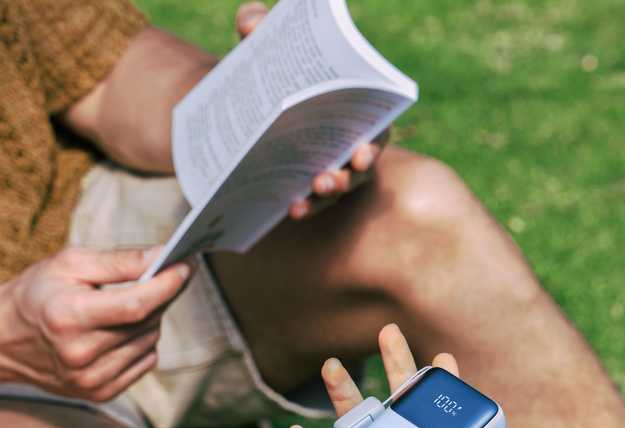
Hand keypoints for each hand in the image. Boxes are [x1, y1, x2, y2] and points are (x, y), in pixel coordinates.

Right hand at [0, 246, 191, 401]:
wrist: (2, 339)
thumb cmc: (36, 293)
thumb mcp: (70, 264)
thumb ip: (120, 261)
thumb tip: (164, 256)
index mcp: (69, 317)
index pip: (136, 305)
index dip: (167, 285)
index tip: (186, 266)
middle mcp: (79, 355)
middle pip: (146, 323)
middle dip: (159, 295)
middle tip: (154, 276)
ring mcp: (89, 379)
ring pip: (150, 342)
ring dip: (149, 320)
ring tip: (123, 305)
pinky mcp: (98, 393)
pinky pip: (144, 362)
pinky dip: (141, 343)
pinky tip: (118, 331)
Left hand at [234, 3, 391, 220]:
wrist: (249, 101)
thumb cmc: (272, 71)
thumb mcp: (264, 48)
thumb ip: (259, 28)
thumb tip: (251, 22)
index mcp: (353, 106)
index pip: (374, 123)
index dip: (373, 140)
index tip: (362, 150)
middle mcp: (353, 141)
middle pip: (361, 160)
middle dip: (350, 171)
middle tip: (336, 173)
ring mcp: (335, 166)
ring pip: (342, 184)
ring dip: (331, 189)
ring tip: (315, 189)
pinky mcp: (313, 186)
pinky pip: (316, 201)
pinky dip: (307, 205)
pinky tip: (293, 208)